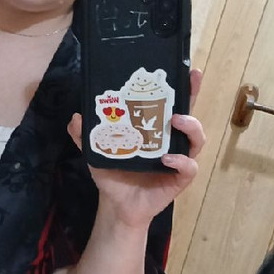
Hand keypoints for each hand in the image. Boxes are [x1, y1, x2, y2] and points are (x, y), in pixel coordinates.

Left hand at [68, 69, 204, 230]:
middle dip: (194, 94)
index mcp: (155, 129)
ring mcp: (179, 158)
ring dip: (191, 126)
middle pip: (190, 113)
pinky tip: (167, 159)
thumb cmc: (112, 173)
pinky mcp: (180, 178)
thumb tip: (76, 117)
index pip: (172, 103)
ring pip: (197, 139)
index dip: (182, 86)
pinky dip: (181, 161)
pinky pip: (189, 167)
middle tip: (192, 79)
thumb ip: (85, 135)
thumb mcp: (96, 152)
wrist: (117, 204)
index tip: (187, 68)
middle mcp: (171, 140)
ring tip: (176, 121)